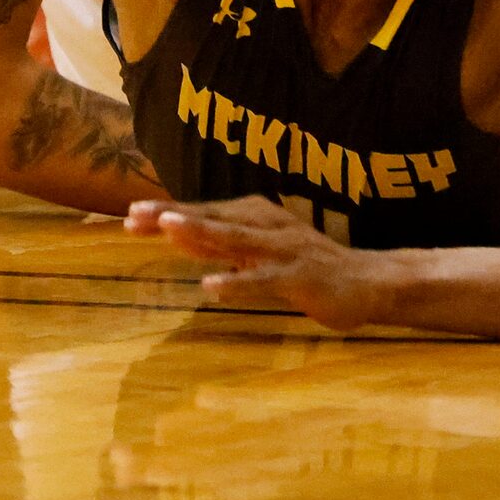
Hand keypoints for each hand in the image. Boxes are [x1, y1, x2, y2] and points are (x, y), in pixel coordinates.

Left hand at [129, 196, 394, 328]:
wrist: (369, 282)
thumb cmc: (309, 268)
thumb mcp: (261, 252)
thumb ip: (224, 246)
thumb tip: (178, 237)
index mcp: (259, 217)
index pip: (206, 212)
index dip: (169, 213)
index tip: (130, 214)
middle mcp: (269, 226)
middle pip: (214, 218)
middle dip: (173, 215)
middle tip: (134, 213)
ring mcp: (284, 250)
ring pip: (236, 239)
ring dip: (201, 232)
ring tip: (168, 227)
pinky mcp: (299, 277)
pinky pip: (263, 281)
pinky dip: (237, 282)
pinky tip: (211, 287)